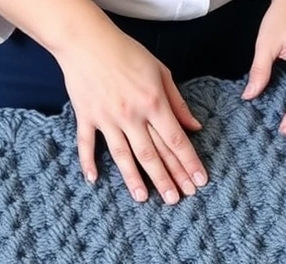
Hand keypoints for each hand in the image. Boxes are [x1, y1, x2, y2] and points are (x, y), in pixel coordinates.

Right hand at [54, 28, 207, 204]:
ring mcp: (107, 118)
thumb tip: (194, 126)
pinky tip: (94, 180)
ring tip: (143, 199)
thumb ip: (177, 102)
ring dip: (134, 179)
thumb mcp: (160, 72)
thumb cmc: (126, 52)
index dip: (189, 163)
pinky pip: (87, 144)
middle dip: (166, 179)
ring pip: (123, 155)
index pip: (176, 140)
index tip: (198, 181)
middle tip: (176, 199)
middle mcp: (131, 115)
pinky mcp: (86, 117)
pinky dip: (88, 162)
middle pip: (152, 154)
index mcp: (153, 103)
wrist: (87, 41)